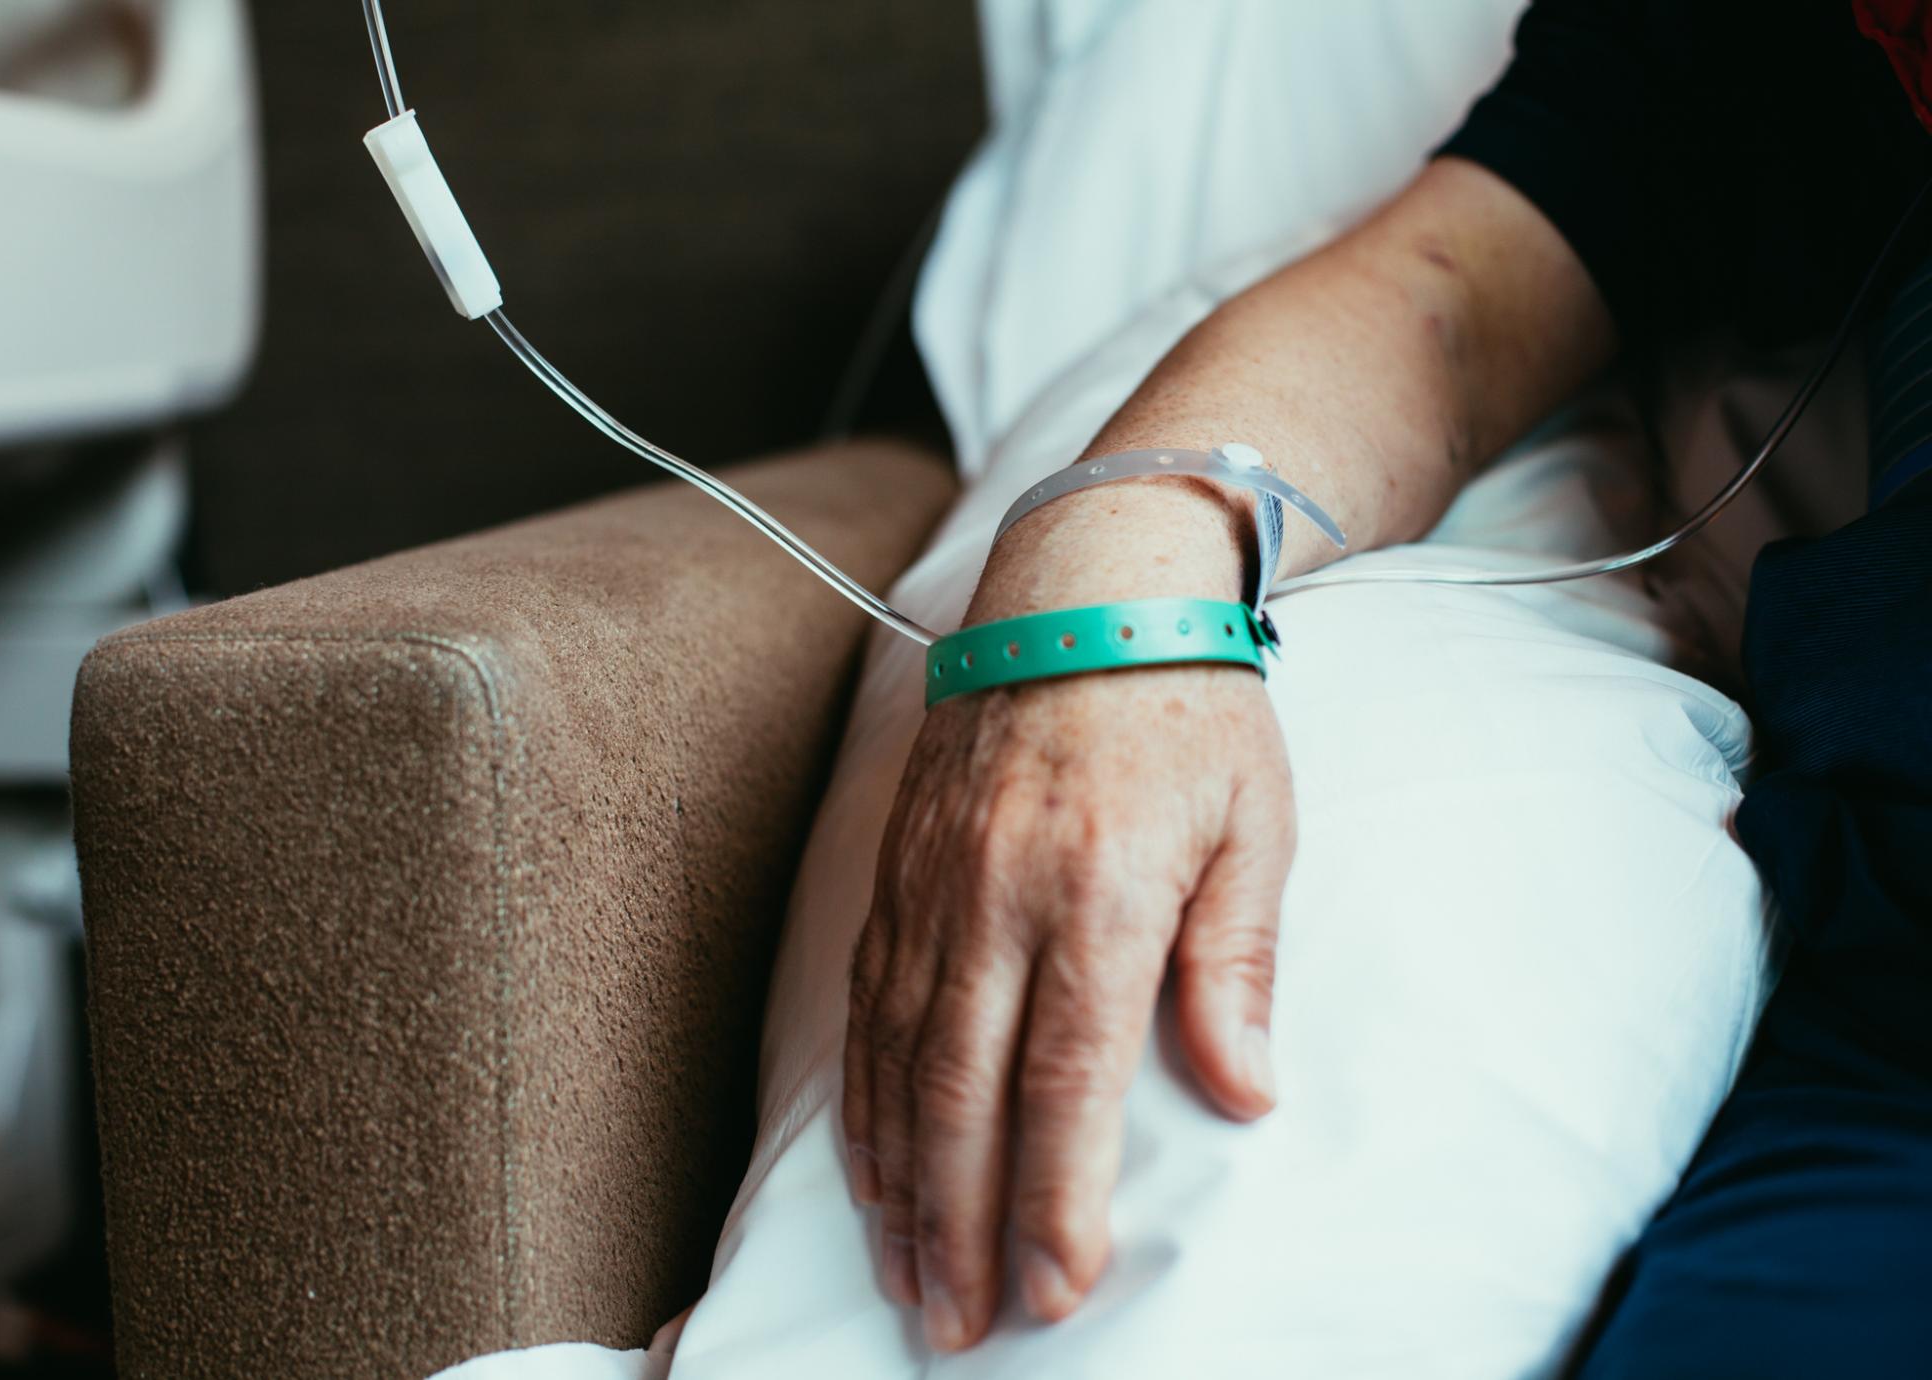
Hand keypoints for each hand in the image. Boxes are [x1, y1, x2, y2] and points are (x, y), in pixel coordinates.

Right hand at [841, 657, 1294, 1351]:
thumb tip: (1244, 1095)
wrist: (1089, 586)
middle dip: (960, 1222)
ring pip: (898, 1057)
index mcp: (1099, 889)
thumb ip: (1238, 965)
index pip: (1067, 1078)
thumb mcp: (1257, 826)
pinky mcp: (898, 868)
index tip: (1056, 1288)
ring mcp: (933, 881)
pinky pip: (866, 1001)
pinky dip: (865, 1096)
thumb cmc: (1192, 706)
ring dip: (900, 1180)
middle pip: (963, 1089)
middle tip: (958, 1323)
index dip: (1055, 1197)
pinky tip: (871, 1163)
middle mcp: (997, 894)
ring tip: (907, 1275)